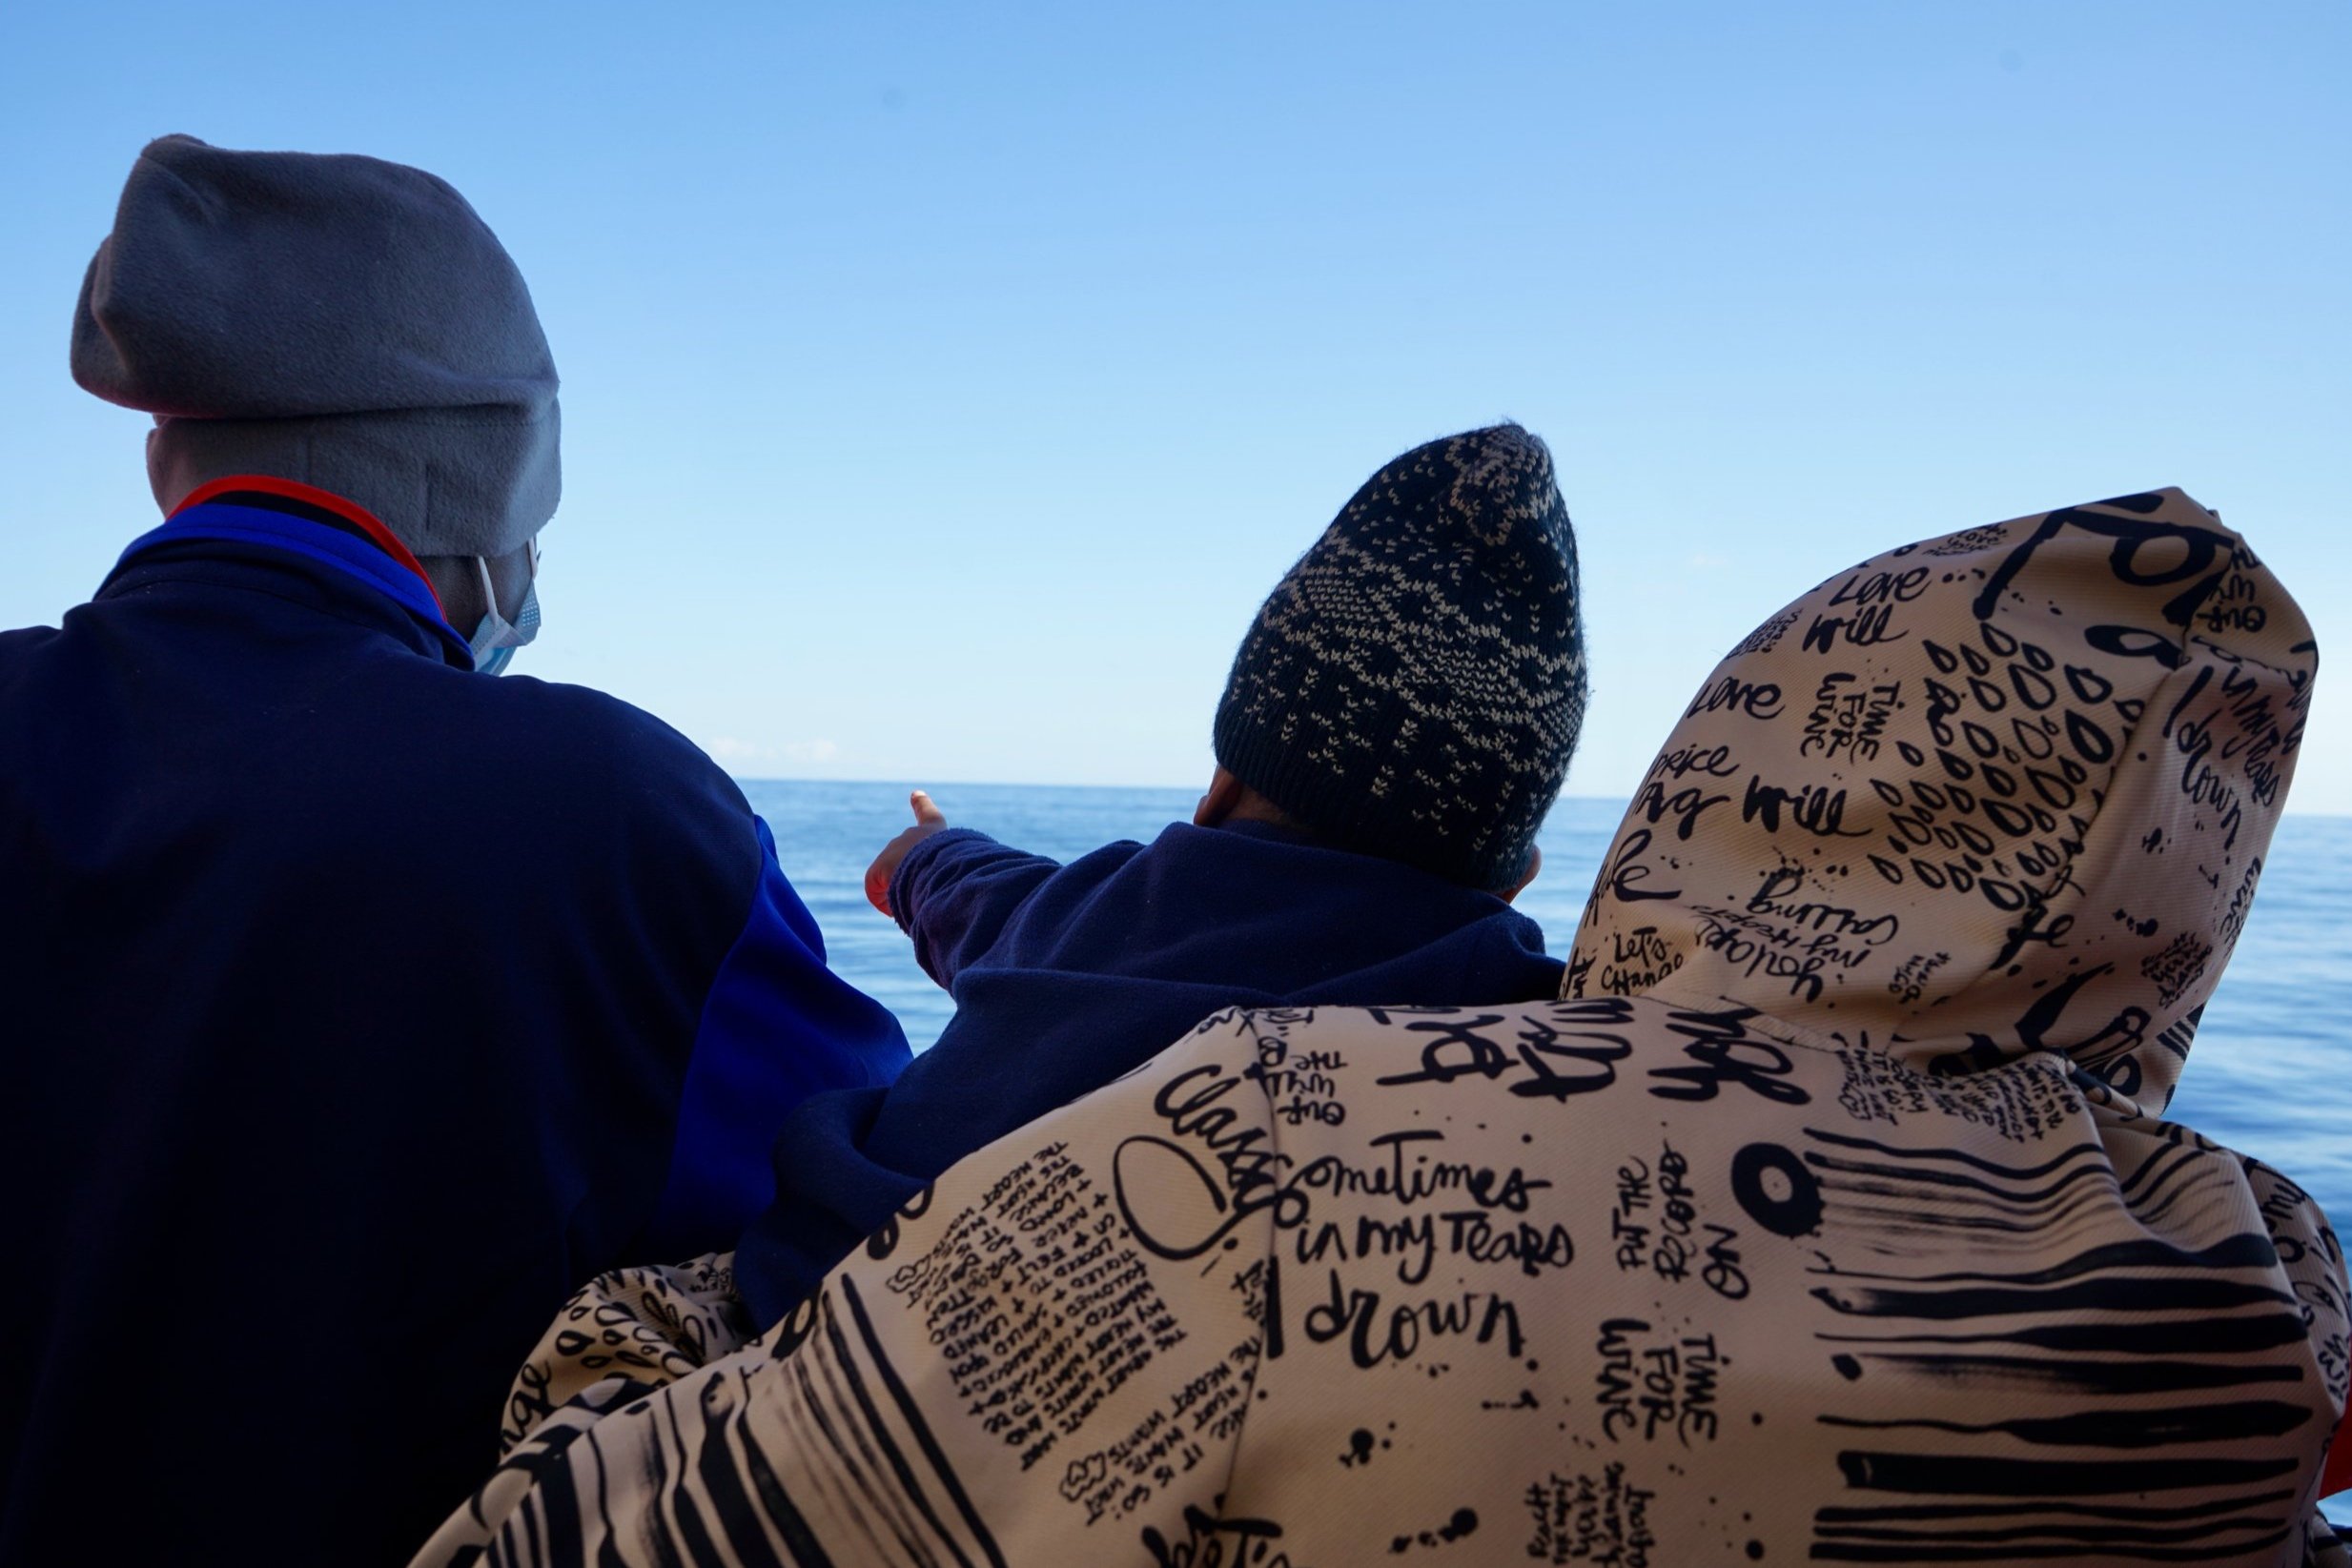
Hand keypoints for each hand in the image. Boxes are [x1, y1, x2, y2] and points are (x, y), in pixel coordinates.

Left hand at [866, 789, 949, 915]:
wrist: (944, 871)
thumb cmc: (960, 873)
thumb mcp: (961, 871)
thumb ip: (951, 875)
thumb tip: (932, 897)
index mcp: (937, 832)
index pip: (929, 815)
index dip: (922, 805)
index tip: (916, 794)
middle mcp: (914, 835)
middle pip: (905, 859)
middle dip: (909, 874)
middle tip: (923, 890)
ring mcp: (895, 847)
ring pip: (894, 880)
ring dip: (902, 893)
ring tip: (917, 901)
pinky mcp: (880, 866)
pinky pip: (878, 892)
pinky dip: (885, 903)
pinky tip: (896, 908)